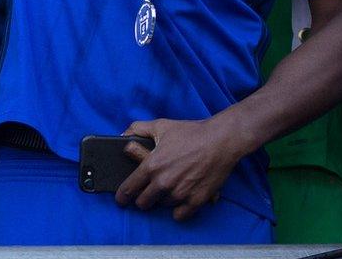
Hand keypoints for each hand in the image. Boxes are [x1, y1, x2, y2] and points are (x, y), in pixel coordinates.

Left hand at [115, 117, 250, 219]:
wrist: (221, 141)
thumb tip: (123, 135)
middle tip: (145, 195)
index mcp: (151, 166)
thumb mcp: (160, 126)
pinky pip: (181, 215)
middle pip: (144, 202)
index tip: (120, 200)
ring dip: (162, 201)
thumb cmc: (190, 132)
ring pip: (163, 206)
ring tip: (167, 192)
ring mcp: (181, 193)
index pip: (129, 188)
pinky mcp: (197, 200)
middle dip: (142, 200)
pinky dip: (178, 212)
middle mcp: (163, 183)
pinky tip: (179, 204)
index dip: (122, 196)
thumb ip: (137, 129)